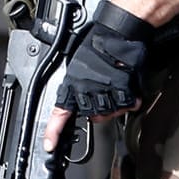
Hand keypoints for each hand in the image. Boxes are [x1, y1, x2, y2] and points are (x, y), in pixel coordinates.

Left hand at [42, 2, 154, 150]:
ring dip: (113, 104)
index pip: (60, 113)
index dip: (54, 131)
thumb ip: (76, 85)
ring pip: (109, 113)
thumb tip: (74, 99)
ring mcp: (106, 95)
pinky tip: (125, 85)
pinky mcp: (125, 94)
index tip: (50, 144)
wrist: (119, 33)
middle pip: (91, 116)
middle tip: (102, 91)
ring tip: (114, 85)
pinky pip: (127, 106)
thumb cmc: (98, 44)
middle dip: (96, 108)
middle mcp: (87, 92)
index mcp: (72, 85)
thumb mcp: (77, 65)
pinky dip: (129, 99)